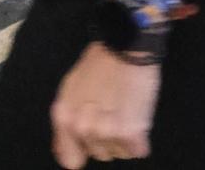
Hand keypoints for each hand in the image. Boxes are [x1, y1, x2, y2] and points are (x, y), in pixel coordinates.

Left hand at [50, 42, 157, 166]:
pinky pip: (137, 151)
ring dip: (124, 138)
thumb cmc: (98, 65)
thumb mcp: (70, 90)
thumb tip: (67, 155)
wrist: (124, 47)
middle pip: (99, 154)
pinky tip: (137, 117)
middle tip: (112, 113)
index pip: (70, 159)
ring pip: (119, 153)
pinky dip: (140, 139)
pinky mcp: (131, 133)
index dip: (82, 152)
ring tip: (125, 112)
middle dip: (106, 138)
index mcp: (64, 118)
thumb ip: (68, 122)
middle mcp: (82, 129)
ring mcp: (106, 132)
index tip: (90, 144)